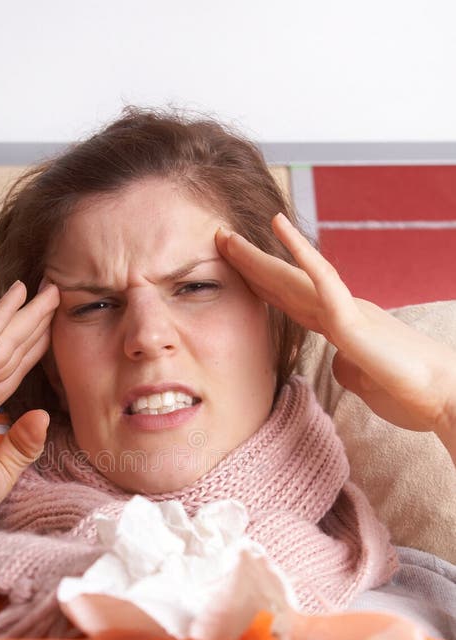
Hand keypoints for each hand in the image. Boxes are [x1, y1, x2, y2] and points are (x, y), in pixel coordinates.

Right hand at [0, 281, 59, 543]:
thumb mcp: (4, 471)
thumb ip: (24, 444)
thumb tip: (43, 416)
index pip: (12, 373)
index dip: (32, 350)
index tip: (51, 330)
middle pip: (11, 350)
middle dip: (34, 323)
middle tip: (56, 296)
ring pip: (2, 339)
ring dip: (26, 313)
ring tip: (49, 289)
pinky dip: (1, 315)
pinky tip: (17, 293)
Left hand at [215, 215, 455, 459]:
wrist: (444, 396)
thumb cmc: (411, 391)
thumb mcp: (366, 380)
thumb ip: (347, 367)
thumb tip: (336, 362)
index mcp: (342, 325)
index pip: (292, 301)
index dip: (262, 284)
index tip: (236, 271)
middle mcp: (342, 310)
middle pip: (285, 284)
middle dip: (250, 264)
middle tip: (220, 241)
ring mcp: (347, 310)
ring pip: (294, 276)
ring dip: (259, 256)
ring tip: (229, 235)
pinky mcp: (355, 319)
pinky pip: (323, 279)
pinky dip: (299, 253)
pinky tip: (278, 229)